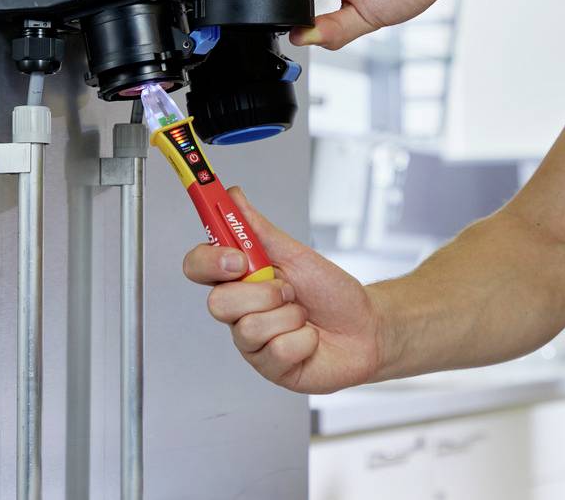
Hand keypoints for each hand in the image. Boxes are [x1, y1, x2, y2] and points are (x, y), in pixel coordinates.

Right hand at [182, 187, 383, 393]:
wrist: (366, 327)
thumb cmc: (331, 292)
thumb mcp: (296, 254)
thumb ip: (259, 229)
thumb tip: (233, 196)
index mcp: (240, 279)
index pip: (199, 266)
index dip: (209, 261)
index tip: (238, 258)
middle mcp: (240, 311)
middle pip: (217, 303)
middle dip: (262, 293)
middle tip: (288, 290)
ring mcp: (252, 343)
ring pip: (249, 328)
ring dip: (289, 316)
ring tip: (304, 315)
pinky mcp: (270, 367)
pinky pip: (277, 351)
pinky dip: (303, 340)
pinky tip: (311, 339)